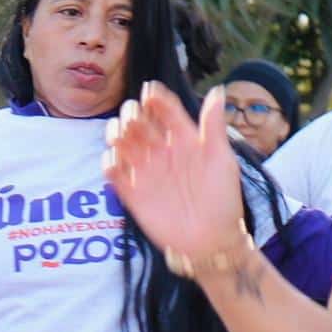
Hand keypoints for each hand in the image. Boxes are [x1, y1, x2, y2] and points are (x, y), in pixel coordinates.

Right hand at [99, 84, 252, 276]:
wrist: (211, 240)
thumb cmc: (222, 199)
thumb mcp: (221, 159)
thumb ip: (214, 126)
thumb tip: (217, 91)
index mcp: (184, 138)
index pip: (165, 110)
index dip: (156, 99)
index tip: (150, 94)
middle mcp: (162, 151)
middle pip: (139, 123)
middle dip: (132, 114)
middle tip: (134, 117)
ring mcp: (146, 171)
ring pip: (122, 144)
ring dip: (116, 134)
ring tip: (119, 136)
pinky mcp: (133, 193)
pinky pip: (114, 174)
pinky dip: (109, 164)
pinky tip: (114, 161)